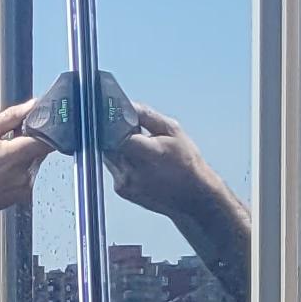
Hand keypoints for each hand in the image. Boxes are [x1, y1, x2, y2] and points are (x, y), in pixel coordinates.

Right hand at [0, 101, 50, 223]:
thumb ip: (9, 117)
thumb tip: (31, 105)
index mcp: (14, 154)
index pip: (47, 139)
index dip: (45, 129)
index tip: (34, 125)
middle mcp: (24, 172)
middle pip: (40, 150)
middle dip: (27, 143)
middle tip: (5, 143)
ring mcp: (24, 186)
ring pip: (33, 163)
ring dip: (22, 157)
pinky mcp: (21, 196)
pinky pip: (27, 177)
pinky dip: (17, 171)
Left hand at [109, 102, 213, 219]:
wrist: (192, 198)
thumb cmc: (186, 162)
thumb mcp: (173, 131)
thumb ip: (146, 115)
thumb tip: (126, 104)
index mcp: (147, 154)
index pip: (114, 132)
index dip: (114, 121)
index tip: (118, 114)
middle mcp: (132, 171)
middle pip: (107, 142)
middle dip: (116, 132)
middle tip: (132, 129)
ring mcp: (124, 183)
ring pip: (108, 154)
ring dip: (118, 146)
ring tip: (140, 146)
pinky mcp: (121, 190)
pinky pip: (113, 167)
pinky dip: (122, 160)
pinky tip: (140, 162)